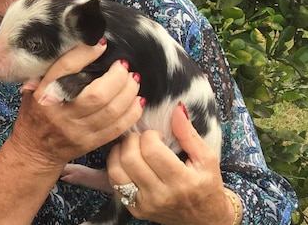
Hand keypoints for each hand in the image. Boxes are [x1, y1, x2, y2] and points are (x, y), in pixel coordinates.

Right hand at [9, 41, 143, 167]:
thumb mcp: (32, 89)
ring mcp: (77, 131)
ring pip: (111, 111)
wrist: (35, 151)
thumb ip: (49, 71)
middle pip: (96, 94)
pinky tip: (137, 100)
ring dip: (128, 92)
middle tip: (124, 66)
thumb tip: (75, 48)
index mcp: (43, 95)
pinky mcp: (90, 143)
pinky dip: (132, 112)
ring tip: (133, 80)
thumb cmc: (35, 114)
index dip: (85, 54)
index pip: (66, 70)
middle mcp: (60, 114)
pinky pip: (117, 128)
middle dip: (117, 77)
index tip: (100, 44)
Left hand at [106, 104, 232, 224]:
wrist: (204, 220)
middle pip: (130, 159)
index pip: (152, 151)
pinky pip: (114, 183)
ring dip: (119, 152)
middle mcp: (162, 196)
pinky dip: (115, 166)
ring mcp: (146, 205)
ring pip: (116, 171)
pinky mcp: (135, 210)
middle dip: (132, 140)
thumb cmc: (206, 185)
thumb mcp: (206, 158)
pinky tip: (125, 160)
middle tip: (141, 139)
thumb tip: (177, 107)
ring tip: (131, 147)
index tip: (156, 135)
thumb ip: (189, 133)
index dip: (149, 135)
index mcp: (183, 182)